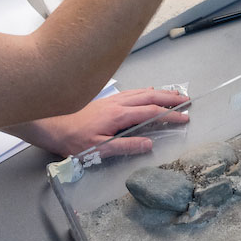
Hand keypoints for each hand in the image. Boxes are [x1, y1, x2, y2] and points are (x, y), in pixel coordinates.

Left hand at [24, 87, 189, 156]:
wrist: (53, 124)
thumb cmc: (74, 139)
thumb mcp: (99, 149)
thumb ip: (125, 146)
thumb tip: (148, 143)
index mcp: (119, 115)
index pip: (152, 113)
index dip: (170, 115)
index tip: (185, 118)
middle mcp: (119, 103)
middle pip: (151, 97)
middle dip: (171, 98)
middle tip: (187, 101)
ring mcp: (114, 99)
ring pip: (143, 92)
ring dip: (161, 93)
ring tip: (175, 95)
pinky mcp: (108, 99)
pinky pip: (133, 92)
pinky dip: (147, 91)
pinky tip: (149, 91)